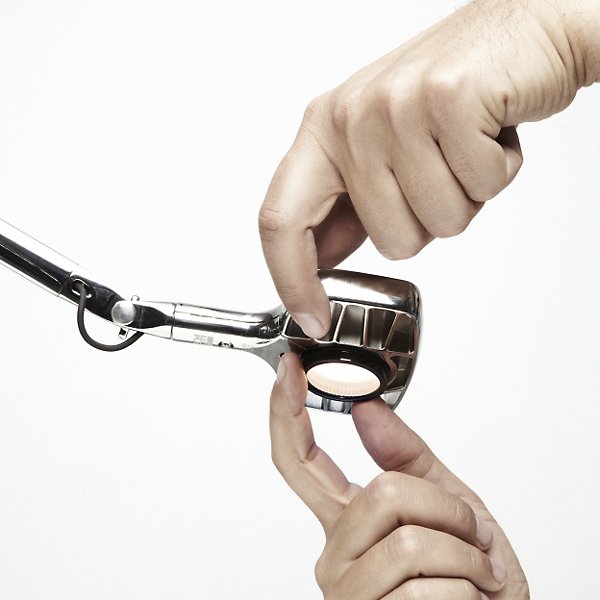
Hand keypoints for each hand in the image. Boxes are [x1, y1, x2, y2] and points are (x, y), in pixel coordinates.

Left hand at [259, 0, 599, 337]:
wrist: (517, 34)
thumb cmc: (448, 93)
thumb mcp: (379, 148)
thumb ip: (349, 204)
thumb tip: (322, 259)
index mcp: (324, 132)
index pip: (282, 219)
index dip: (292, 279)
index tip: (312, 315)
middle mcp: (351, 118)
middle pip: (390, 240)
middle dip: (428, 222)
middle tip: (440, 171)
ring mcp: (395, 107)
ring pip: (437, 222)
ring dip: (464, 197)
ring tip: (463, 149)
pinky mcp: (447, 99)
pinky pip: (480, 186)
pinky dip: (497, 172)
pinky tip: (488, 133)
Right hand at [270, 353, 529, 598]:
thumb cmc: (476, 579)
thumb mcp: (451, 503)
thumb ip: (406, 455)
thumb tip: (366, 407)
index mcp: (347, 519)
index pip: (299, 459)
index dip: (288, 411)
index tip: (289, 370)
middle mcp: (336, 553)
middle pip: (383, 493)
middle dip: (447, 509)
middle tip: (472, 534)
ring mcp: (348, 592)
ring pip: (410, 545)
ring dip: (466, 558)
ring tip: (473, 577)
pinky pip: (424, 592)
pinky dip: (467, 593)